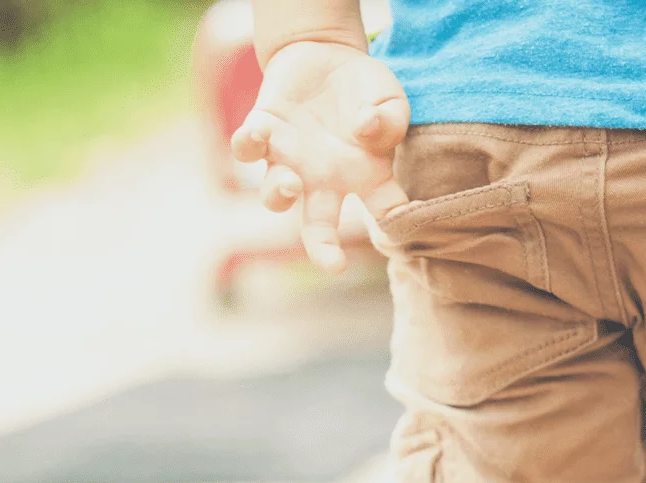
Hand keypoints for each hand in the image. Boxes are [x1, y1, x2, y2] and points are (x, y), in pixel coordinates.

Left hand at [231, 41, 409, 271]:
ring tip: (291, 181)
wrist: (324, 54)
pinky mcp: (262, 132)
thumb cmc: (363, 89)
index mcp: (364, 178)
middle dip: (324, 249)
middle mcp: (323, 180)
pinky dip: (249, 143)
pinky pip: (247, 149)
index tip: (398, 226)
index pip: (384, 210)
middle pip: (320, 227)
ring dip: (279, 193)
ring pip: (275, 195)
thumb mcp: (390, 97)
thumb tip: (366, 129)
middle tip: (334, 265)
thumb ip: (391, 119)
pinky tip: (259, 130)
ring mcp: (289, 161)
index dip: (395, 223)